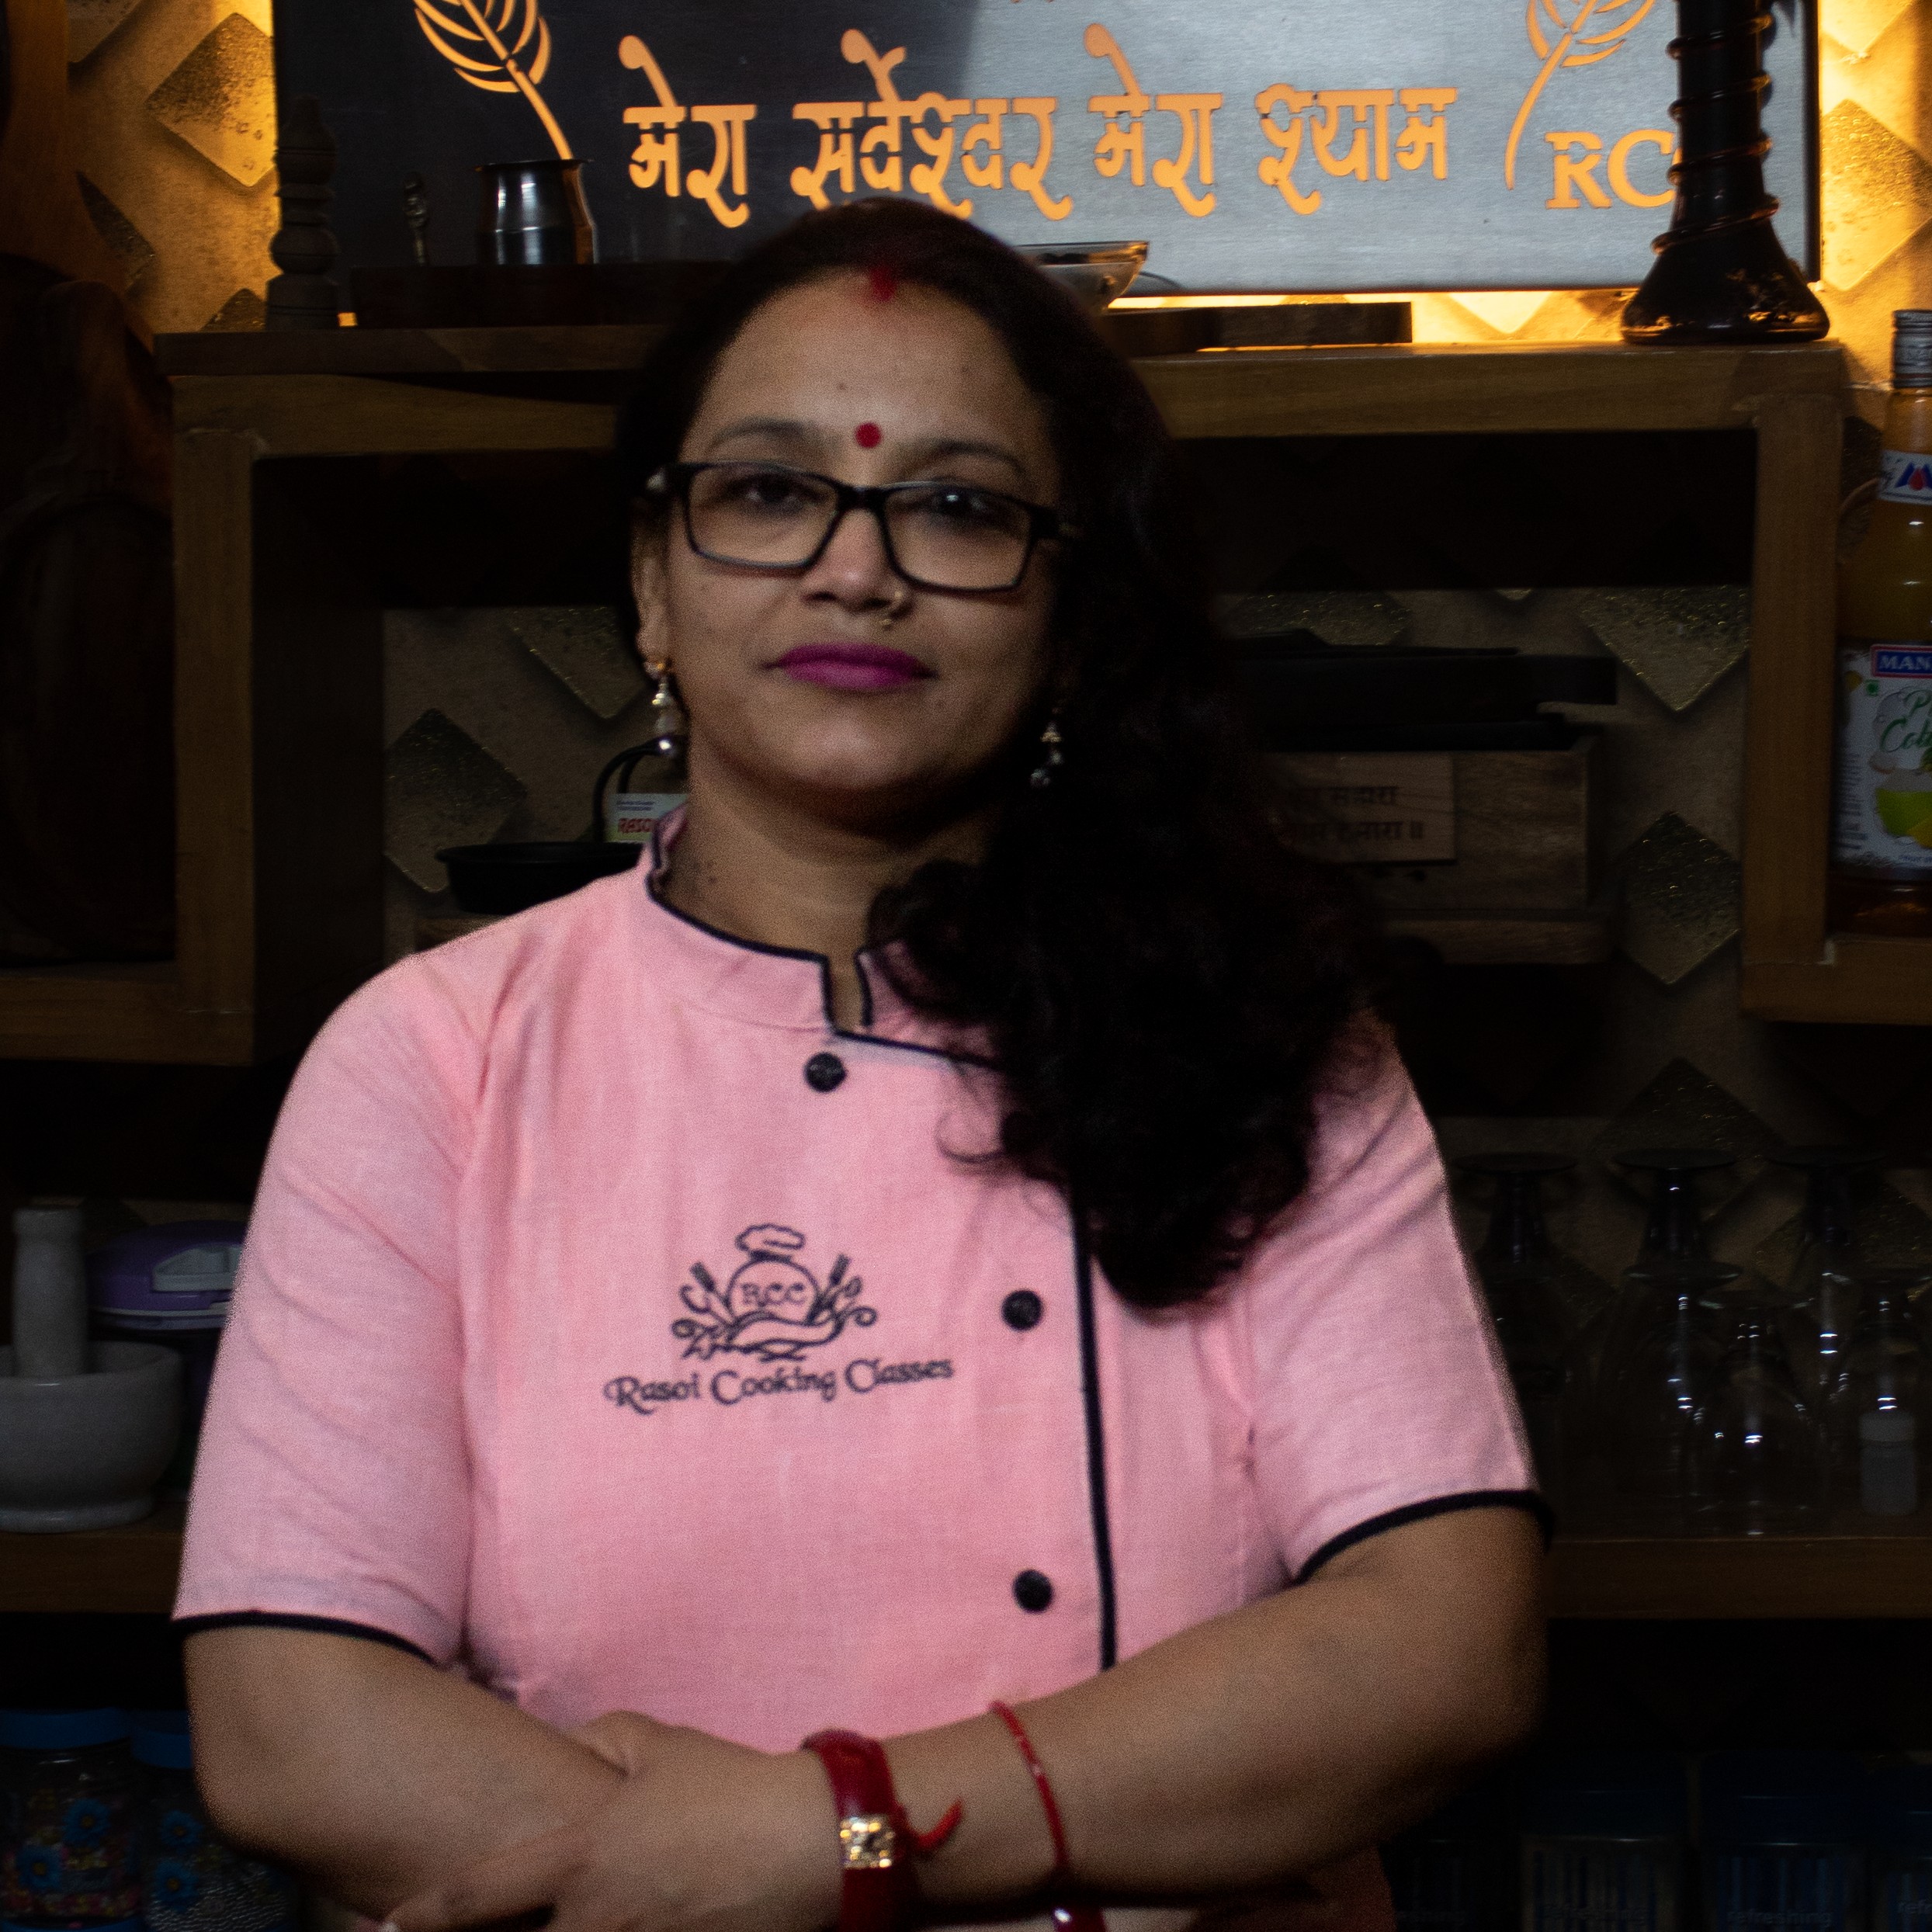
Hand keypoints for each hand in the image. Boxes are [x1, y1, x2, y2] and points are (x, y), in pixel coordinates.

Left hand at [384, 1711, 839, 1931]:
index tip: (392, 1923)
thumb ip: (600, 1739)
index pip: (480, 1895)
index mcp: (581, 1855)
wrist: (810, 1842)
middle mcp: (593, 1916)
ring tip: (555, 1924)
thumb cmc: (731, 1786)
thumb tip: (566, 1744)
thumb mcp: (660, 1744)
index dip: (427, 1913)